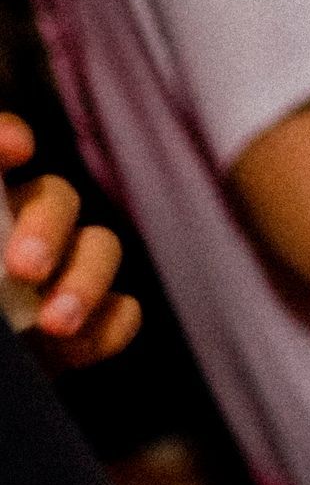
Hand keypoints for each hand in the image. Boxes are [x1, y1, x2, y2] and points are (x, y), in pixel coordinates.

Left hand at [2, 113, 140, 365]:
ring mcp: (56, 283)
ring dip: (85, 278)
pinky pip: (122, 312)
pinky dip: (109, 325)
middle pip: (54, 198)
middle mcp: (16, 236)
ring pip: (99, 247)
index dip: (4, 138)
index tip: (14, 149)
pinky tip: (77, 346)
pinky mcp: (85, 332)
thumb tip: (1, 264)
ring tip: (55, 323)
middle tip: (24, 268)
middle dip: (48, 225)